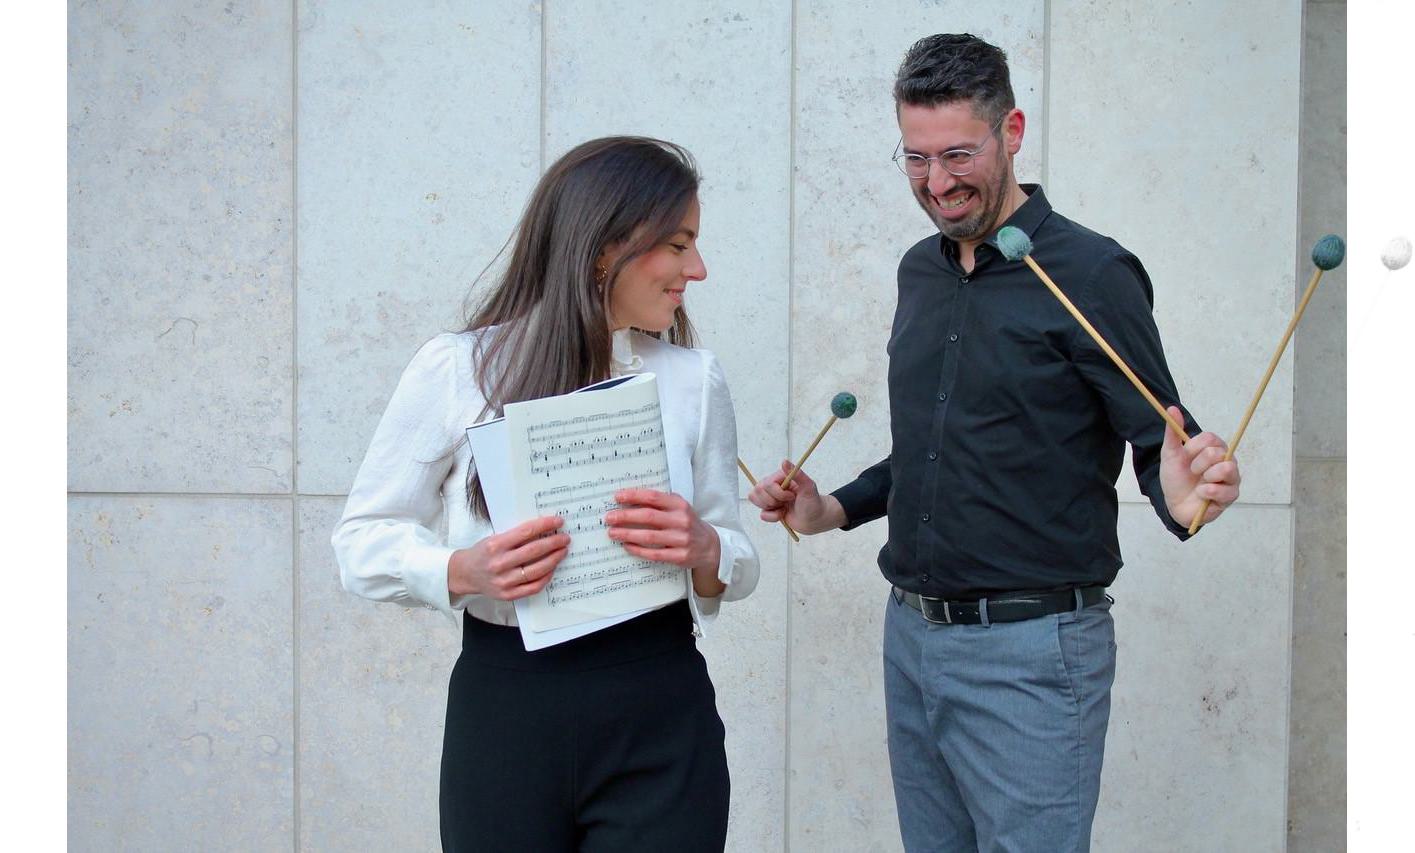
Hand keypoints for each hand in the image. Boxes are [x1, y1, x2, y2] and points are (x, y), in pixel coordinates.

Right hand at [448, 515, 568, 599]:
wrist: (465, 574)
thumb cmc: (483, 553)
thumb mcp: (494, 538)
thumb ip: (516, 536)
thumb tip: (544, 529)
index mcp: (495, 545)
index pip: (526, 532)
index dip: (544, 525)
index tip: (558, 522)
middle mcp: (499, 563)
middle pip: (534, 551)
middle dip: (553, 543)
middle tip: (565, 538)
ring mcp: (503, 581)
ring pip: (536, 570)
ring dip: (553, 560)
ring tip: (562, 552)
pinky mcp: (507, 594)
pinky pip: (533, 587)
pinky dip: (546, 578)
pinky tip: (552, 569)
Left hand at [604, 489, 723, 596]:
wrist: (709, 546)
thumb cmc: (687, 524)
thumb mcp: (678, 508)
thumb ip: (659, 503)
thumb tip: (629, 500)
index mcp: (679, 505)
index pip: (653, 497)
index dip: (633, 496)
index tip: (617, 497)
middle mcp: (681, 521)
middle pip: (648, 516)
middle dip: (625, 516)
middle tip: (609, 518)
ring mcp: (681, 539)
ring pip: (649, 536)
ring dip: (628, 534)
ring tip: (613, 532)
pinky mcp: (680, 556)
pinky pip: (654, 554)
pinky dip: (638, 550)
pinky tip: (627, 545)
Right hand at [746, 459, 843, 534]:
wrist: (816, 520)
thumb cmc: (813, 502)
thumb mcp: (808, 487)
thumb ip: (797, 474)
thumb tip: (784, 461)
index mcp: (781, 477)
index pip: (767, 484)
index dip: (778, 493)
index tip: (792, 496)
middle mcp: (773, 485)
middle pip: (758, 491)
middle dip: (774, 501)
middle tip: (788, 502)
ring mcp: (770, 497)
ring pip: (755, 499)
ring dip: (772, 508)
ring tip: (784, 507)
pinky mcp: (769, 509)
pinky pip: (762, 514)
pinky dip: (773, 517)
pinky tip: (782, 514)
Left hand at [1159, 406, 1240, 529]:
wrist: (1174, 504)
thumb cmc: (1176, 478)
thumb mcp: (1170, 454)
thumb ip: (1173, 432)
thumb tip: (1172, 408)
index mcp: (1214, 448)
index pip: (1210, 438)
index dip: (1194, 448)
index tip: (1186, 456)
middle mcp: (1227, 460)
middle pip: (1217, 452)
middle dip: (1198, 464)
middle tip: (1193, 472)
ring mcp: (1231, 478)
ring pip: (1226, 468)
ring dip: (1206, 477)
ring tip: (1199, 484)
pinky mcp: (1231, 495)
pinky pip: (1224, 490)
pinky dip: (1207, 492)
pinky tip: (1202, 494)